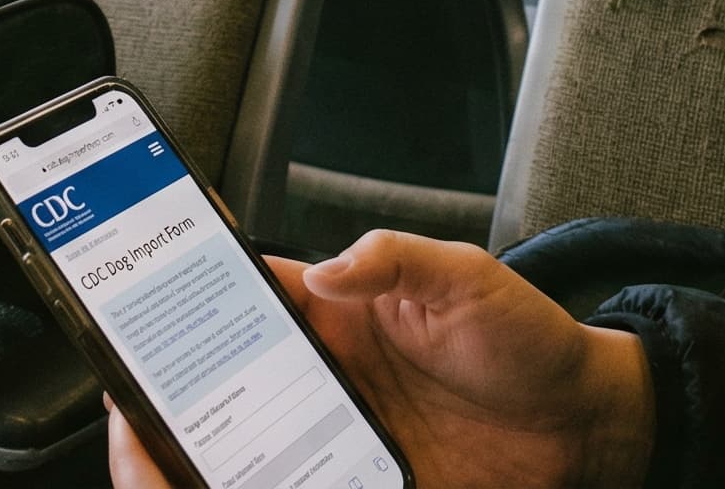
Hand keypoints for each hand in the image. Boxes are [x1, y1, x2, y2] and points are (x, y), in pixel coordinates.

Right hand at [106, 230, 655, 488]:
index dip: (186, 293)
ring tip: (169, 466)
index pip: (241, 294)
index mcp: (335, 312)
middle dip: (170, 392)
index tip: (139, 298)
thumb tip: (325, 268)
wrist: (589, 424)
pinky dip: (266, 487)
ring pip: (246, 446)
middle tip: (136, 409)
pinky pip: (299, 487)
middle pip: (223, 381)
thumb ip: (396, 259)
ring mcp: (339, 435)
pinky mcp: (366, 481)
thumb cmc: (530, 339)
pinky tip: (237, 488)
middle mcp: (324, 374)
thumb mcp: (468, 276)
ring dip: (207, 454)